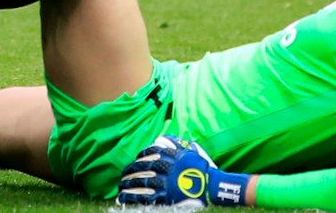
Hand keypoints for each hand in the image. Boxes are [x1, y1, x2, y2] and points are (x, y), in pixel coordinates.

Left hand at [118, 135, 245, 207]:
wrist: (214, 187)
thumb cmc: (204, 169)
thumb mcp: (192, 152)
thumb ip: (175, 145)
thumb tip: (160, 138)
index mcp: (172, 155)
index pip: (150, 153)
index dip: (140, 157)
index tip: (135, 161)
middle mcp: (167, 168)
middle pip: (143, 168)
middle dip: (131, 171)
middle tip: (123, 175)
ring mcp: (166, 183)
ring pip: (142, 182)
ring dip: (129, 184)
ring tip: (121, 187)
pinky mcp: (166, 198)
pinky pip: (145, 197)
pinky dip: (133, 197)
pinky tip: (124, 198)